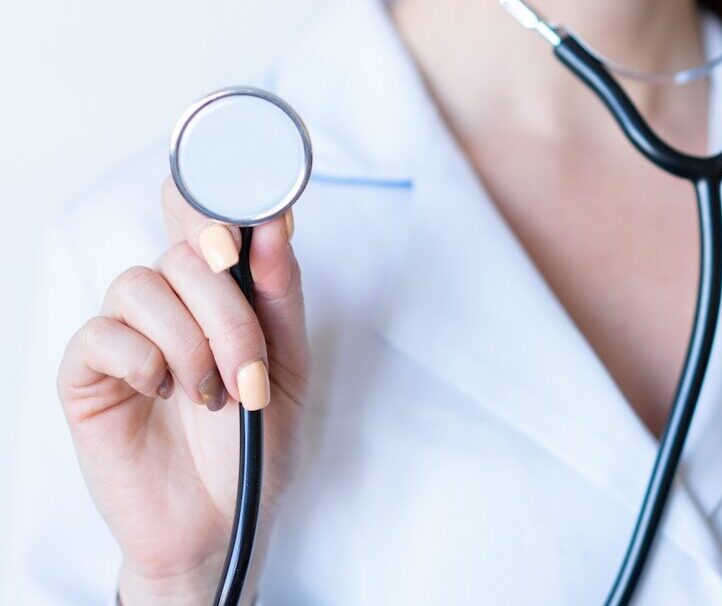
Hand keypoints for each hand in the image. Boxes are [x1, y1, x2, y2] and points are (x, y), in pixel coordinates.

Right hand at [57, 177, 308, 604]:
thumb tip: (274, 222)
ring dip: (190, 343)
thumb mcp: (288, 366)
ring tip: (212, 396)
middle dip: (227, 312)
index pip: (202, 216)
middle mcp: (171, 302)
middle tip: (249, 371)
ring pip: (141, 284)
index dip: (216, 201)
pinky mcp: (88, 373)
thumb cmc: (255, 443)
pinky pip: (103, 334)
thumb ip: (280, 295)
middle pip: (184, 251)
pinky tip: (163, 394)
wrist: (223, 519)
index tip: (245, 228)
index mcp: (219, 294)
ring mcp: (127, 334)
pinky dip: (144, 361)